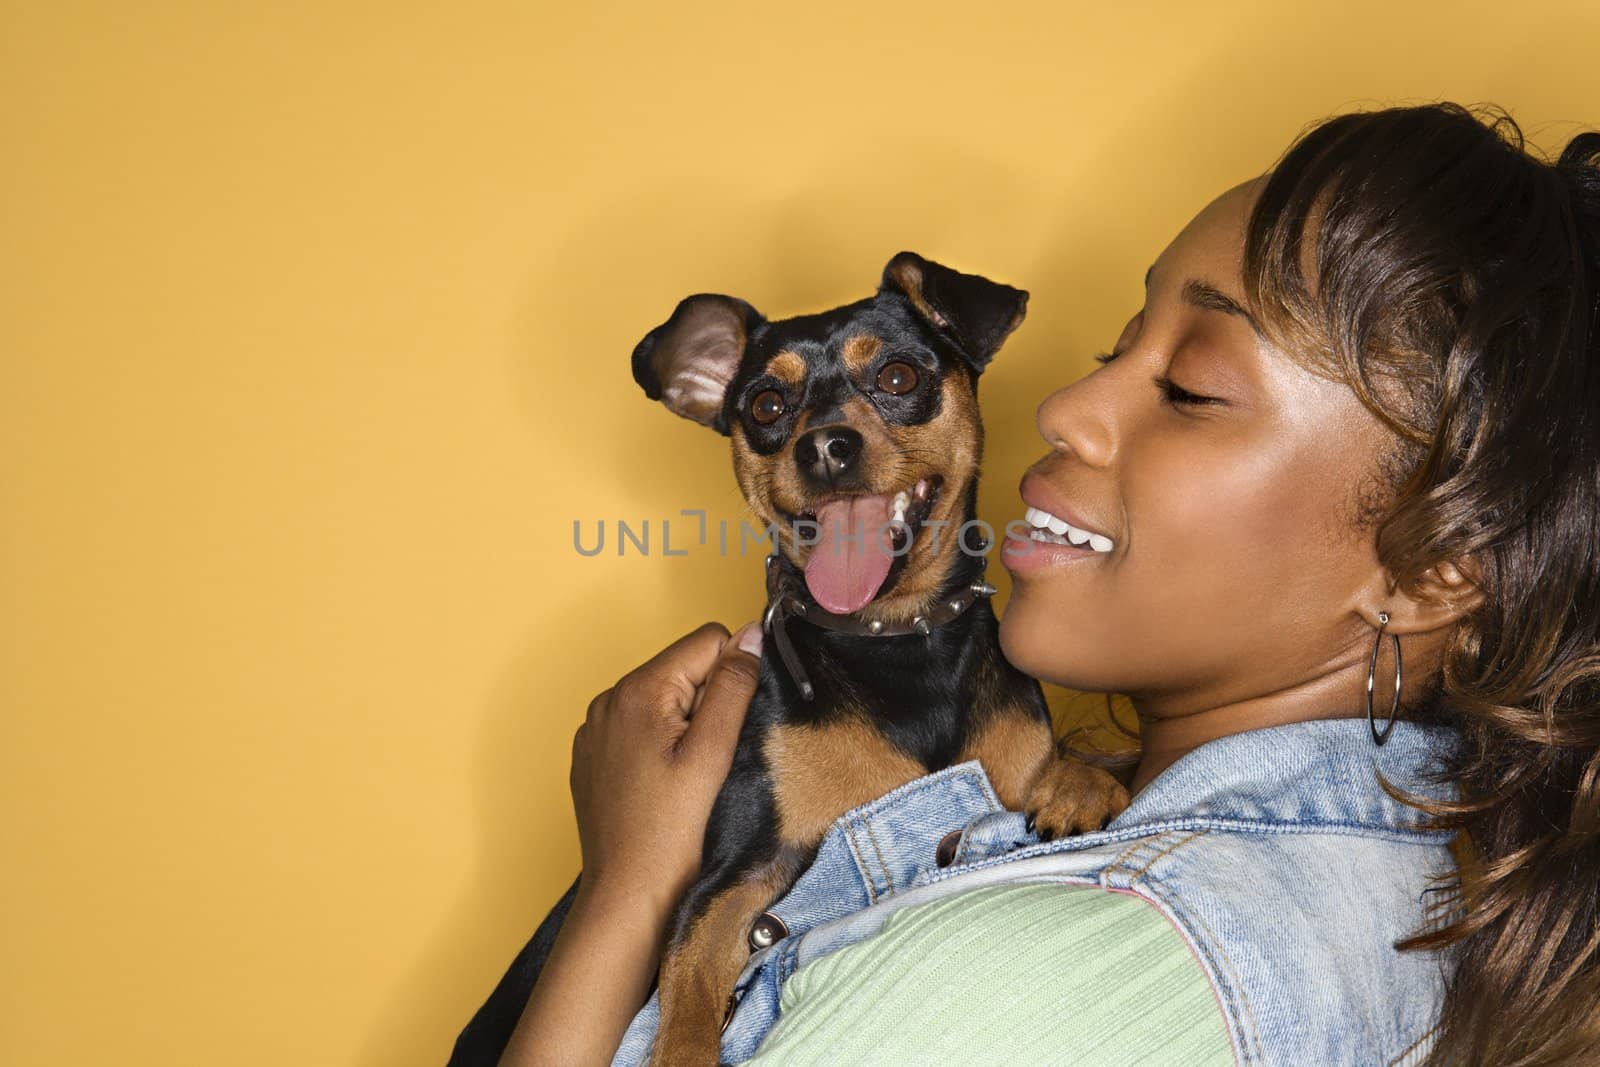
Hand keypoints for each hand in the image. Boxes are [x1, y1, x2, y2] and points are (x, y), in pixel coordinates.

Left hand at [570, 620, 763, 919]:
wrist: (626, 895)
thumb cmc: (669, 834)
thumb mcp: (712, 754)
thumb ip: (732, 687)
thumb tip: (751, 635)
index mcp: (639, 690)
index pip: (708, 641)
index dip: (733, 676)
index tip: (732, 726)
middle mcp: (608, 699)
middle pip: (683, 669)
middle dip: (707, 702)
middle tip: (709, 759)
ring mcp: (595, 728)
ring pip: (663, 698)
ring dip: (685, 724)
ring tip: (686, 777)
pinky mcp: (592, 755)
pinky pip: (639, 726)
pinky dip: (659, 745)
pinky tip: (663, 786)